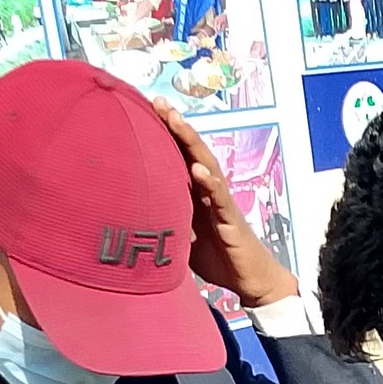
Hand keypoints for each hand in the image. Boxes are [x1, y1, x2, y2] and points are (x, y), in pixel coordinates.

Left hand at [150, 97, 298, 307]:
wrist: (251, 281)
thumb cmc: (218, 259)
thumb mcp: (182, 238)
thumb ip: (165, 220)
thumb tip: (130, 214)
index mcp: (196, 194)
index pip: (180, 157)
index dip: (165, 135)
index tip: (145, 111)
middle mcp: (209, 192)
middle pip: (193, 152)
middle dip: (176, 126)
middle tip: (159, 102)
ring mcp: (222, 203)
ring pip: (207, 166)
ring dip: (192, 142)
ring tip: (176, 121)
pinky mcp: (232, 221)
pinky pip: (220, 198)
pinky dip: (210, 182)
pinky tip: (198, 169)